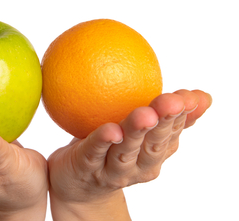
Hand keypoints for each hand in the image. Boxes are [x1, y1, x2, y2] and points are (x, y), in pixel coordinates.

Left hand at [47, 89, 211, 220]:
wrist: (79, 185)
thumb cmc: (112, 150)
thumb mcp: (141, 132)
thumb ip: (164, 115)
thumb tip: (201, 95)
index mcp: (155, 154)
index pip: (173, 132)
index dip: (183, 115)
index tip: (190, 97)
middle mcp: (138, 166)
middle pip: (154, 144)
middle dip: (165, 122)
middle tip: (172, 102)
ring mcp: (113, 171)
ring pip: (126, 151)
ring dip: (136, 132)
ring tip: (145, 114)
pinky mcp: (87, 168)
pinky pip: (95, 153)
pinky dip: (103, 141)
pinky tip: (110, 130)